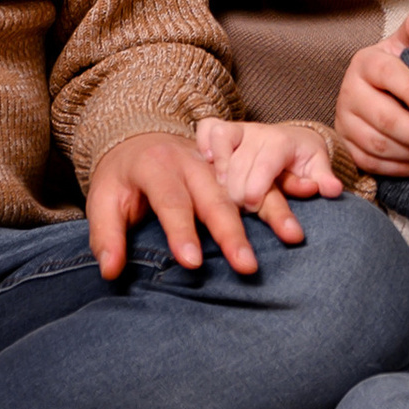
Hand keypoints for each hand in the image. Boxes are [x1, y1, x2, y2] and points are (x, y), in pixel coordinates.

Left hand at [87, 130, 288, 279]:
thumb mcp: (102, 199)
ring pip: (247, 185)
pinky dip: (285, 194)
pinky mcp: (234, 167)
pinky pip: (263, 178)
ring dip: (271, 213)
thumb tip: (111, 271)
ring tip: (292, 238)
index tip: (193, 263)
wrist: (140, 137)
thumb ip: (105, 235)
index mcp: (157, 165)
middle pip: (215, 196)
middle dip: (232, 232)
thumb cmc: (121, 177)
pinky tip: (306, 209)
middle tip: (246, 265)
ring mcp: (217, 163)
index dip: (182, 232)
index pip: (171, 201)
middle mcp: (192, 161)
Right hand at [196, 118, 342, 227]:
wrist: (295, 138)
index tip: (252, 203)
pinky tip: (208, 164)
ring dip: (221, 172)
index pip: (267, 160)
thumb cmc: (304, 158)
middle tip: (243, 210)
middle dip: (238, 188)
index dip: (257, 183)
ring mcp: (239, 129)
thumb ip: (322, 179)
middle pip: (241, 160)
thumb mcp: (317, 168)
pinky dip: (204, 144)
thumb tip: (333, 190)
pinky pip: (207, 128)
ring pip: (222, 142)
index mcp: (282, 141)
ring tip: (226, 195)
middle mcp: (259, 131)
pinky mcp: (222, 128)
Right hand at [334, 15, 408, 176]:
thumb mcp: (404, 44)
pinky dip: (400, 169)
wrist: (372, 89)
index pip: (388, 75)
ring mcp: (344, 121)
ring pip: (378, 144)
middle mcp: (349, 91)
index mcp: (366, 62)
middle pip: (384, 118)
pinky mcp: (346, 145)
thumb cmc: (398, 66)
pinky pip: (371, 163)